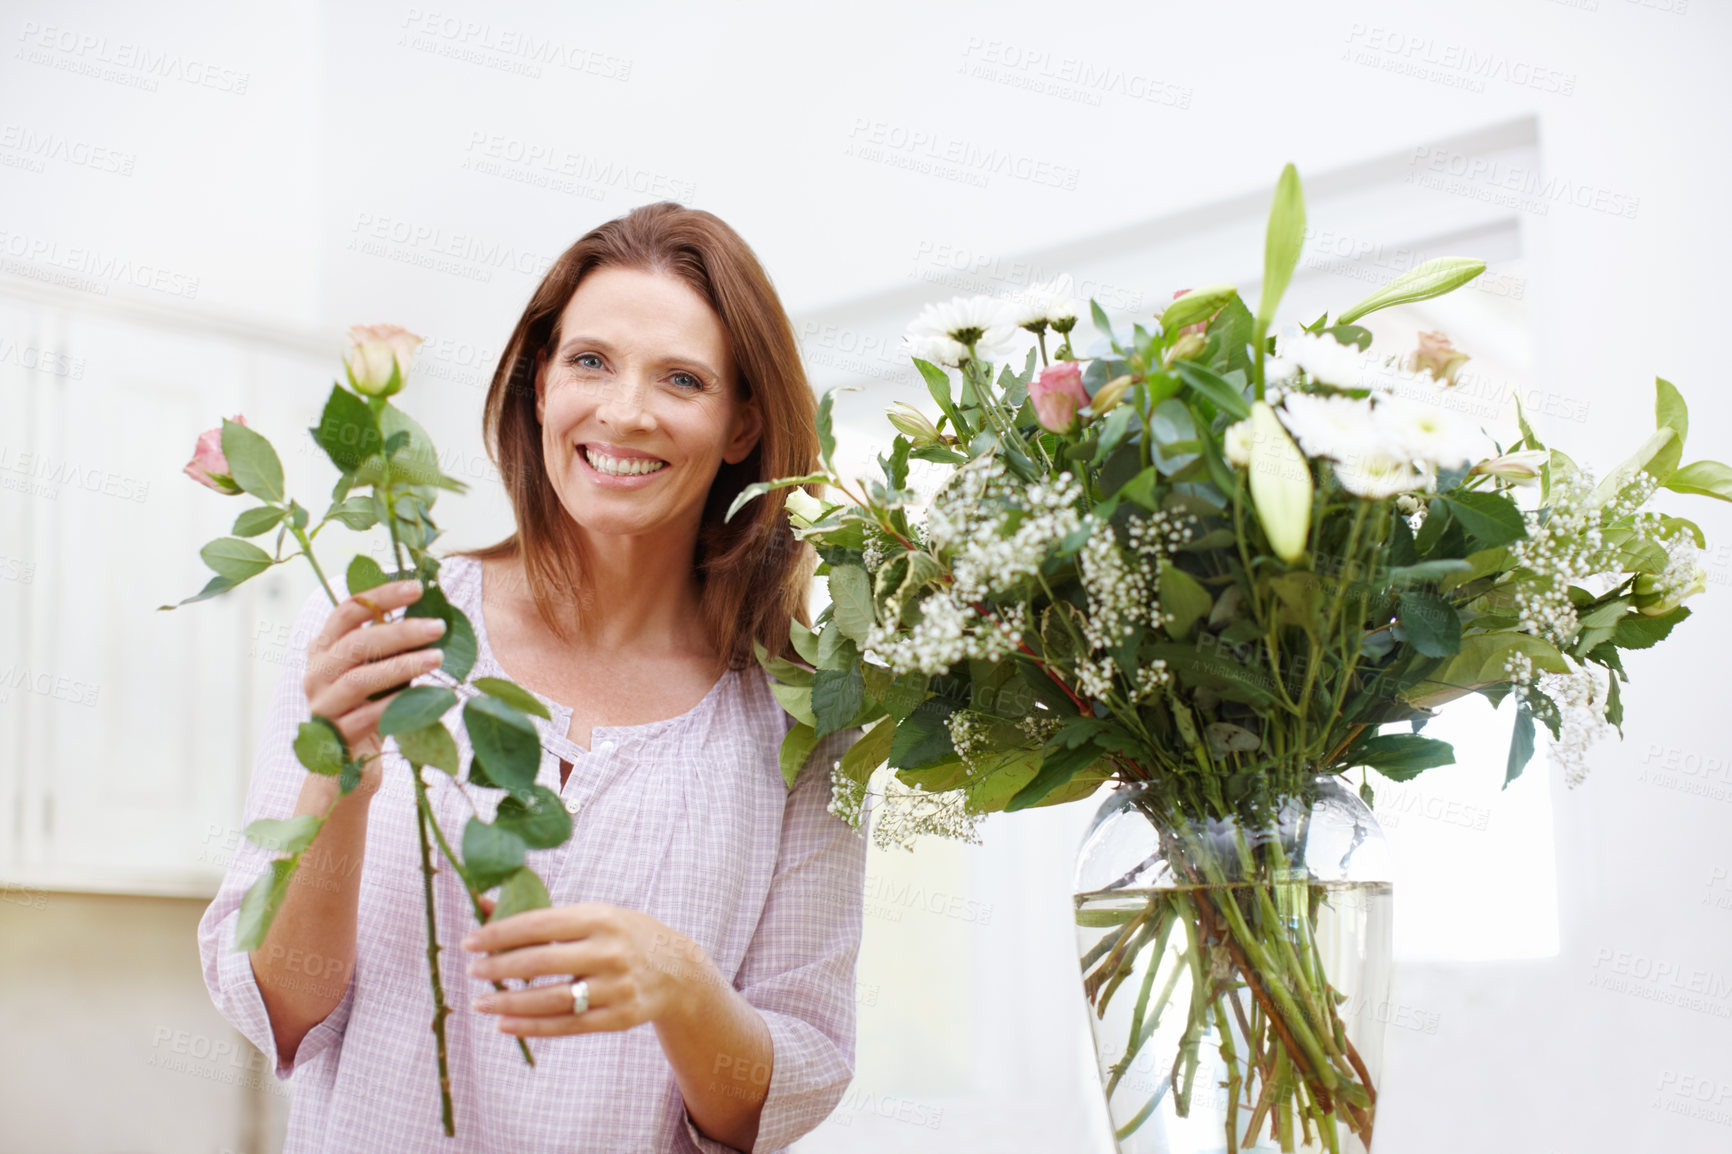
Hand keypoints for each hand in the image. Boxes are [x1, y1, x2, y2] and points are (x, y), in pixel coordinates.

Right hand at [303, 577, 446, 796]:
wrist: (344, 767)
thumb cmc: (369, 708)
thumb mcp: (376, 670)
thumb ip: (391, 646)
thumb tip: (433, 614)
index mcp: (323, 649)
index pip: (347, 611)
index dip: (381, 596)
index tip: (417, 587)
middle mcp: (316, 673)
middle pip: (355, 643)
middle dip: (400, 631)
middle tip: (438, 626)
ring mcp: (322, 706)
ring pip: (359, 679)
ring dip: (402, 666)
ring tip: (438, 658)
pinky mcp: (334, 737)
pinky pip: (367, 716)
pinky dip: (395, 704)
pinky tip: (424, 697)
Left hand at [460, 902, 713, 1036]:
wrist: (678, 971)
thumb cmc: (624, 936)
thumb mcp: (594, 915)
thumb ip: (542, 914)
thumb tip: (484, 905)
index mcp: (600, 918)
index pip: (539, 924)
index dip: (500, 934)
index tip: (470, 942)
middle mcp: (609, 951)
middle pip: (541, 961)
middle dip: (500, 967)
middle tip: (472, 971)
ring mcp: (615, 987)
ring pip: (550, 999)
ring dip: (509, 1001)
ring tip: (480, 1002)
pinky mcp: (618, 1018)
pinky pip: (567, 1026)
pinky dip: (531, 1027)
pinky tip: (504, 1023)